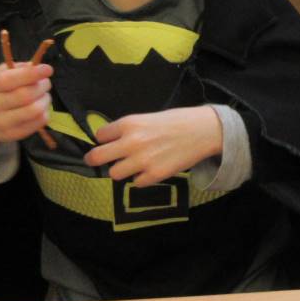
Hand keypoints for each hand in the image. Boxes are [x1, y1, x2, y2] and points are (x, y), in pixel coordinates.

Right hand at [0, 60, 53, 166]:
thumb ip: (17, 68)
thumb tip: (37, 67)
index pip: (8, 80)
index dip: (31, 74)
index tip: (48, 69)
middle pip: (25, 95)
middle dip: (42, 86)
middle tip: (46, 82)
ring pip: (34, 110)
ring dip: (45, 100)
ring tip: (43, 95)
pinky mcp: (11, 135)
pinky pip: (38, 123)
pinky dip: (45, 112)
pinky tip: (40, 107)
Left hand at [84, 106, 222, 186]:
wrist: (204, 131)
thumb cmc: (179, 120)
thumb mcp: (149, 118)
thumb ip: (131, 129)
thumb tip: (114, 141)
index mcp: (129, 124)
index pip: (100, 135)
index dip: (104, 139)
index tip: (109, 141)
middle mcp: (131, 142)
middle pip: (97, 157)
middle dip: (95, 159)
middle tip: (99, 160)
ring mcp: (142, 161)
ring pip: (114, 173)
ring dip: (121, 170)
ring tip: (133, 165)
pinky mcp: (155, 175)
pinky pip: (136, 182)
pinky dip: (141, 177)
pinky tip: (151, 169)